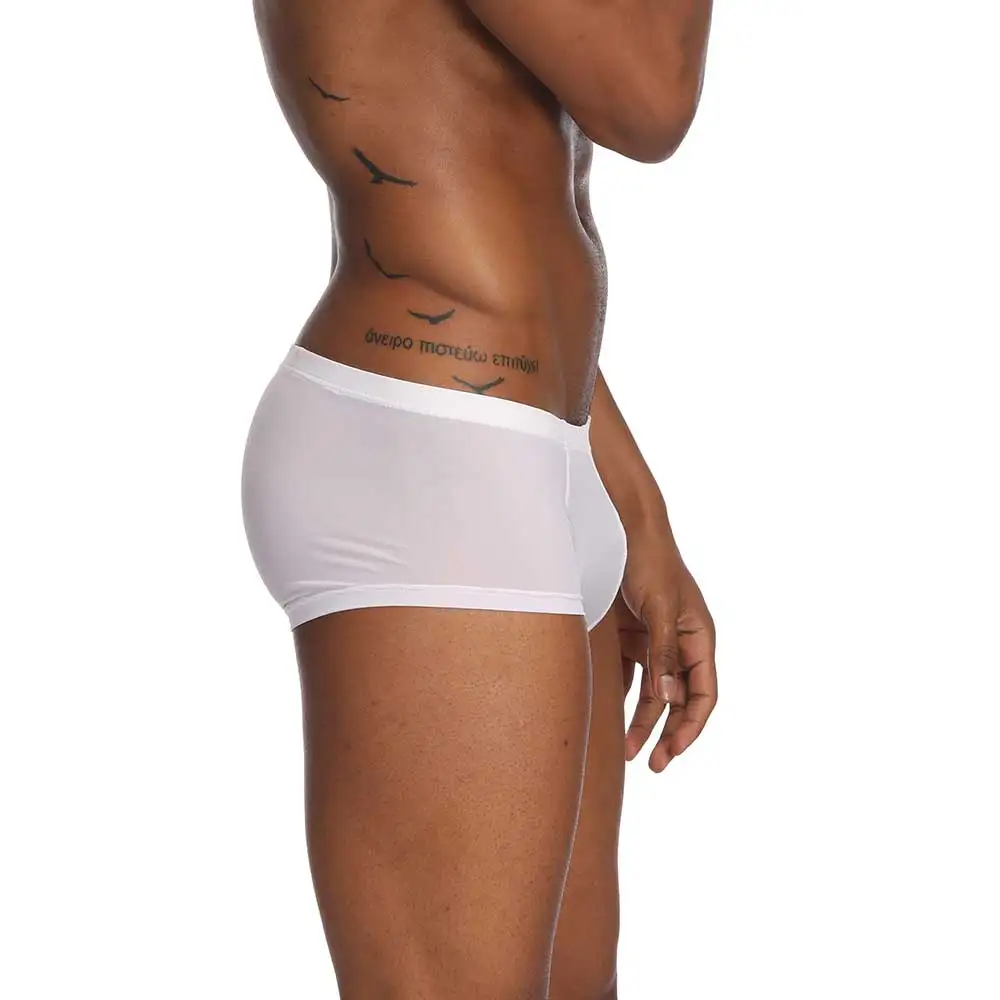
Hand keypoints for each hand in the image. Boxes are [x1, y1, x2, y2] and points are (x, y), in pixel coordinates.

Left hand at [616, 528, 717, 771]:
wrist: (623, 528)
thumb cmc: (650, 563)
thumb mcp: (660, 609)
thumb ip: (663, 653)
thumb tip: (668, 699)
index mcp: (699, 638)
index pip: (704, 693)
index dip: (692, 726)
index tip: (674, 751)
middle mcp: (679, 644)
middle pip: (678, 700)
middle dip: (668, 734)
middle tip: (654, 765)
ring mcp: (654, 641)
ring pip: (652, 693)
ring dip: (642, 722)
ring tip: (626, 753)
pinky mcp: (629, 637)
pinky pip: (628, 676)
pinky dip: (621, 698)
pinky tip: (607, 719)